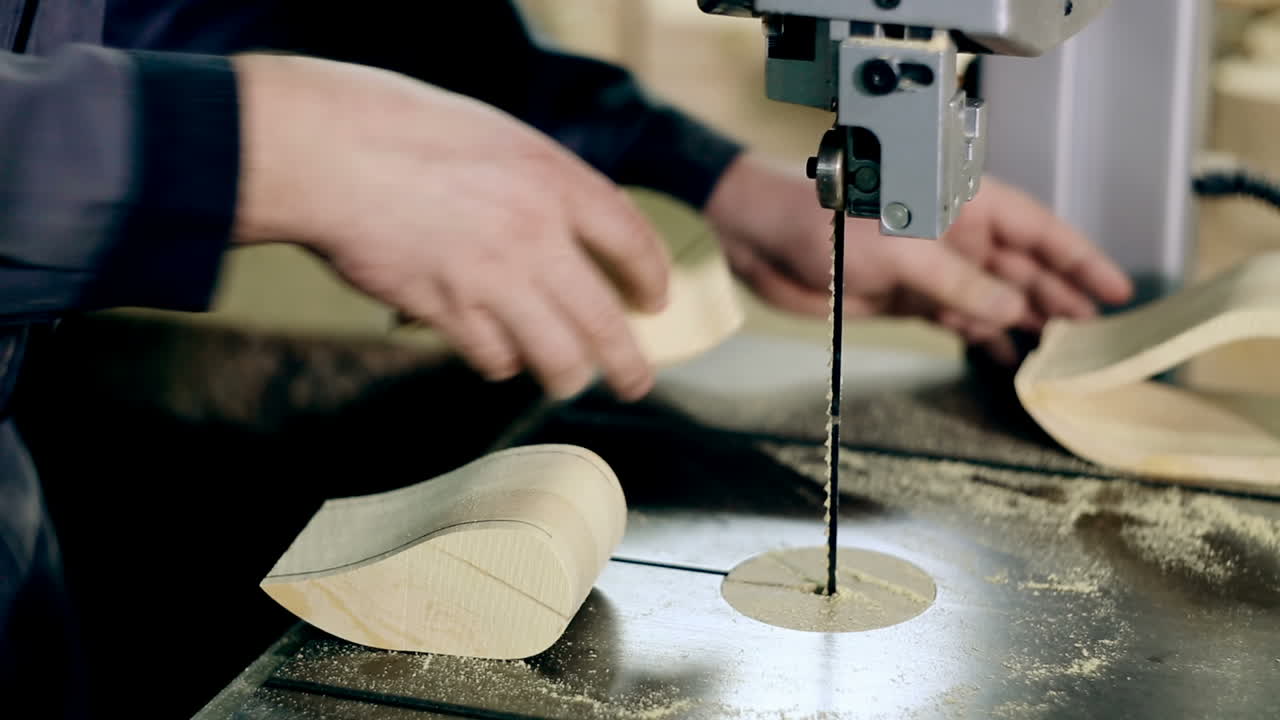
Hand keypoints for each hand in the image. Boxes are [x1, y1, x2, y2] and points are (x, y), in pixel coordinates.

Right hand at [231, 54, 668, 399]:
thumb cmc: (408, 133)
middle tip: (637, 382)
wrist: (333, 154)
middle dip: (628, 363)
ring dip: (564, 374)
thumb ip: (543, 184)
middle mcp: (536, 236)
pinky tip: (494, 351)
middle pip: (604, 320)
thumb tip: (572, 234)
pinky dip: (499, 359)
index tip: (655, 301)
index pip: (631, 240)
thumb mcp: (499, 138)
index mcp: (555, 181)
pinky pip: (494, 357)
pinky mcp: (449, 312)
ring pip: (556, 355)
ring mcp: (493, 280)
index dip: (651, 277)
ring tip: (565, 379)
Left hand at [705, 153, 1133, 361]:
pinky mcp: (909, 299)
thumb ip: (960, 283)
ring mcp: (933, 269)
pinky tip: (1009, 360)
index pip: (1039, 232)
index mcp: (963, 205)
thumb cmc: (824, 221)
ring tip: (1061, 360)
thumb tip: (1014, 309)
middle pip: (1025, 272)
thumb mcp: (901, 253)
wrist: (764, 239)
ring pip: (995, 300)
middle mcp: (956, 236)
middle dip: (1060, 302)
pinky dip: (984, 338)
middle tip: (1095, 340)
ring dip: (1026, 327)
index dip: (1080, 261)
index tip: (1116, 290)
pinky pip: (960, 319)